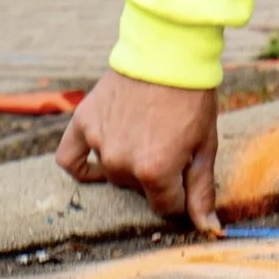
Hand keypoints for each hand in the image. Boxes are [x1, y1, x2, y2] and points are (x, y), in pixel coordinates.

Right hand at [56, 70, 222, 235]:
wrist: (170, 50)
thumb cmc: (192, 97)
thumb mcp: (205, 145)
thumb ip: (201, 191)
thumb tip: (207, 228)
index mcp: (154, 172)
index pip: (165, 206)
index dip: (180, 190)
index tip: (186, 166)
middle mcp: (121, 163)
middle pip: (138, 189)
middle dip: (156, 172)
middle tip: (169, 140)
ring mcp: (100, 143)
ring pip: (112, 173)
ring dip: (128, 161)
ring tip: (147, 131)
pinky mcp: (84, 123)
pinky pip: (70, 158)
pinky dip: (82, 164)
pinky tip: (97, 159)